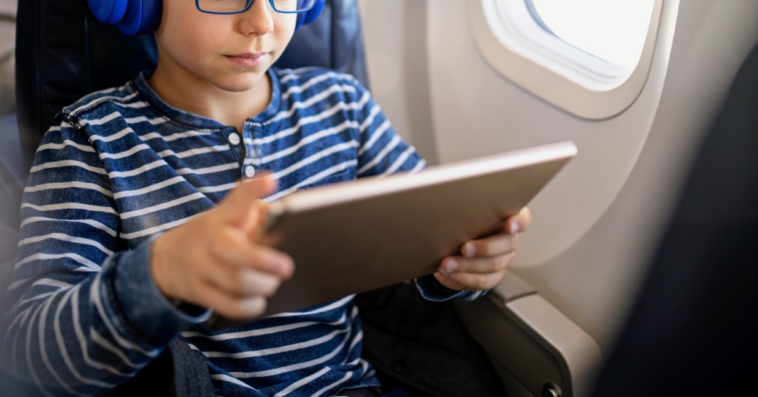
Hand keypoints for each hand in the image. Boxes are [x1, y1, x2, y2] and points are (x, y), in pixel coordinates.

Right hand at [151, 175, 293, 319]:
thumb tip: (287, 218)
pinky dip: (250, 306)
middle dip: (264, 261)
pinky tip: (259, 300)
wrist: (167, 259)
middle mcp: (209, 240)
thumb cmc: (213, 235)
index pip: (237, 200)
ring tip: (273, 283)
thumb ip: (256, 213)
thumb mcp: (227, 217)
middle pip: (235, 251)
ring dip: (262, 285)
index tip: (270, 180)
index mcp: (221, 218)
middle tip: (286, 267)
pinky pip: (228, 304)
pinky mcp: (198, 291)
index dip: (253, 189)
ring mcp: (200, 267)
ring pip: (236, 281)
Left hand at [434, 207, 531, 290]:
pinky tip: (447, 272)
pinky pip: (482, 281)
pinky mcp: (493, 276)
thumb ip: (466, 211)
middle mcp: (509, 239)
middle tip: (464, 248)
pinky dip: (462, 278)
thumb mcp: (463, 213)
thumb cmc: (460, 222)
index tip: (509, 225)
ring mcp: (503, 259)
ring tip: (446, 264)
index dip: (519, 222)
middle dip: (485, 248)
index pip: (523, 219)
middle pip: (508, 244)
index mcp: (506, 218)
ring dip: (467, 266)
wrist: (453, 244)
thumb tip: (449, 208)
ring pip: (493, 265)